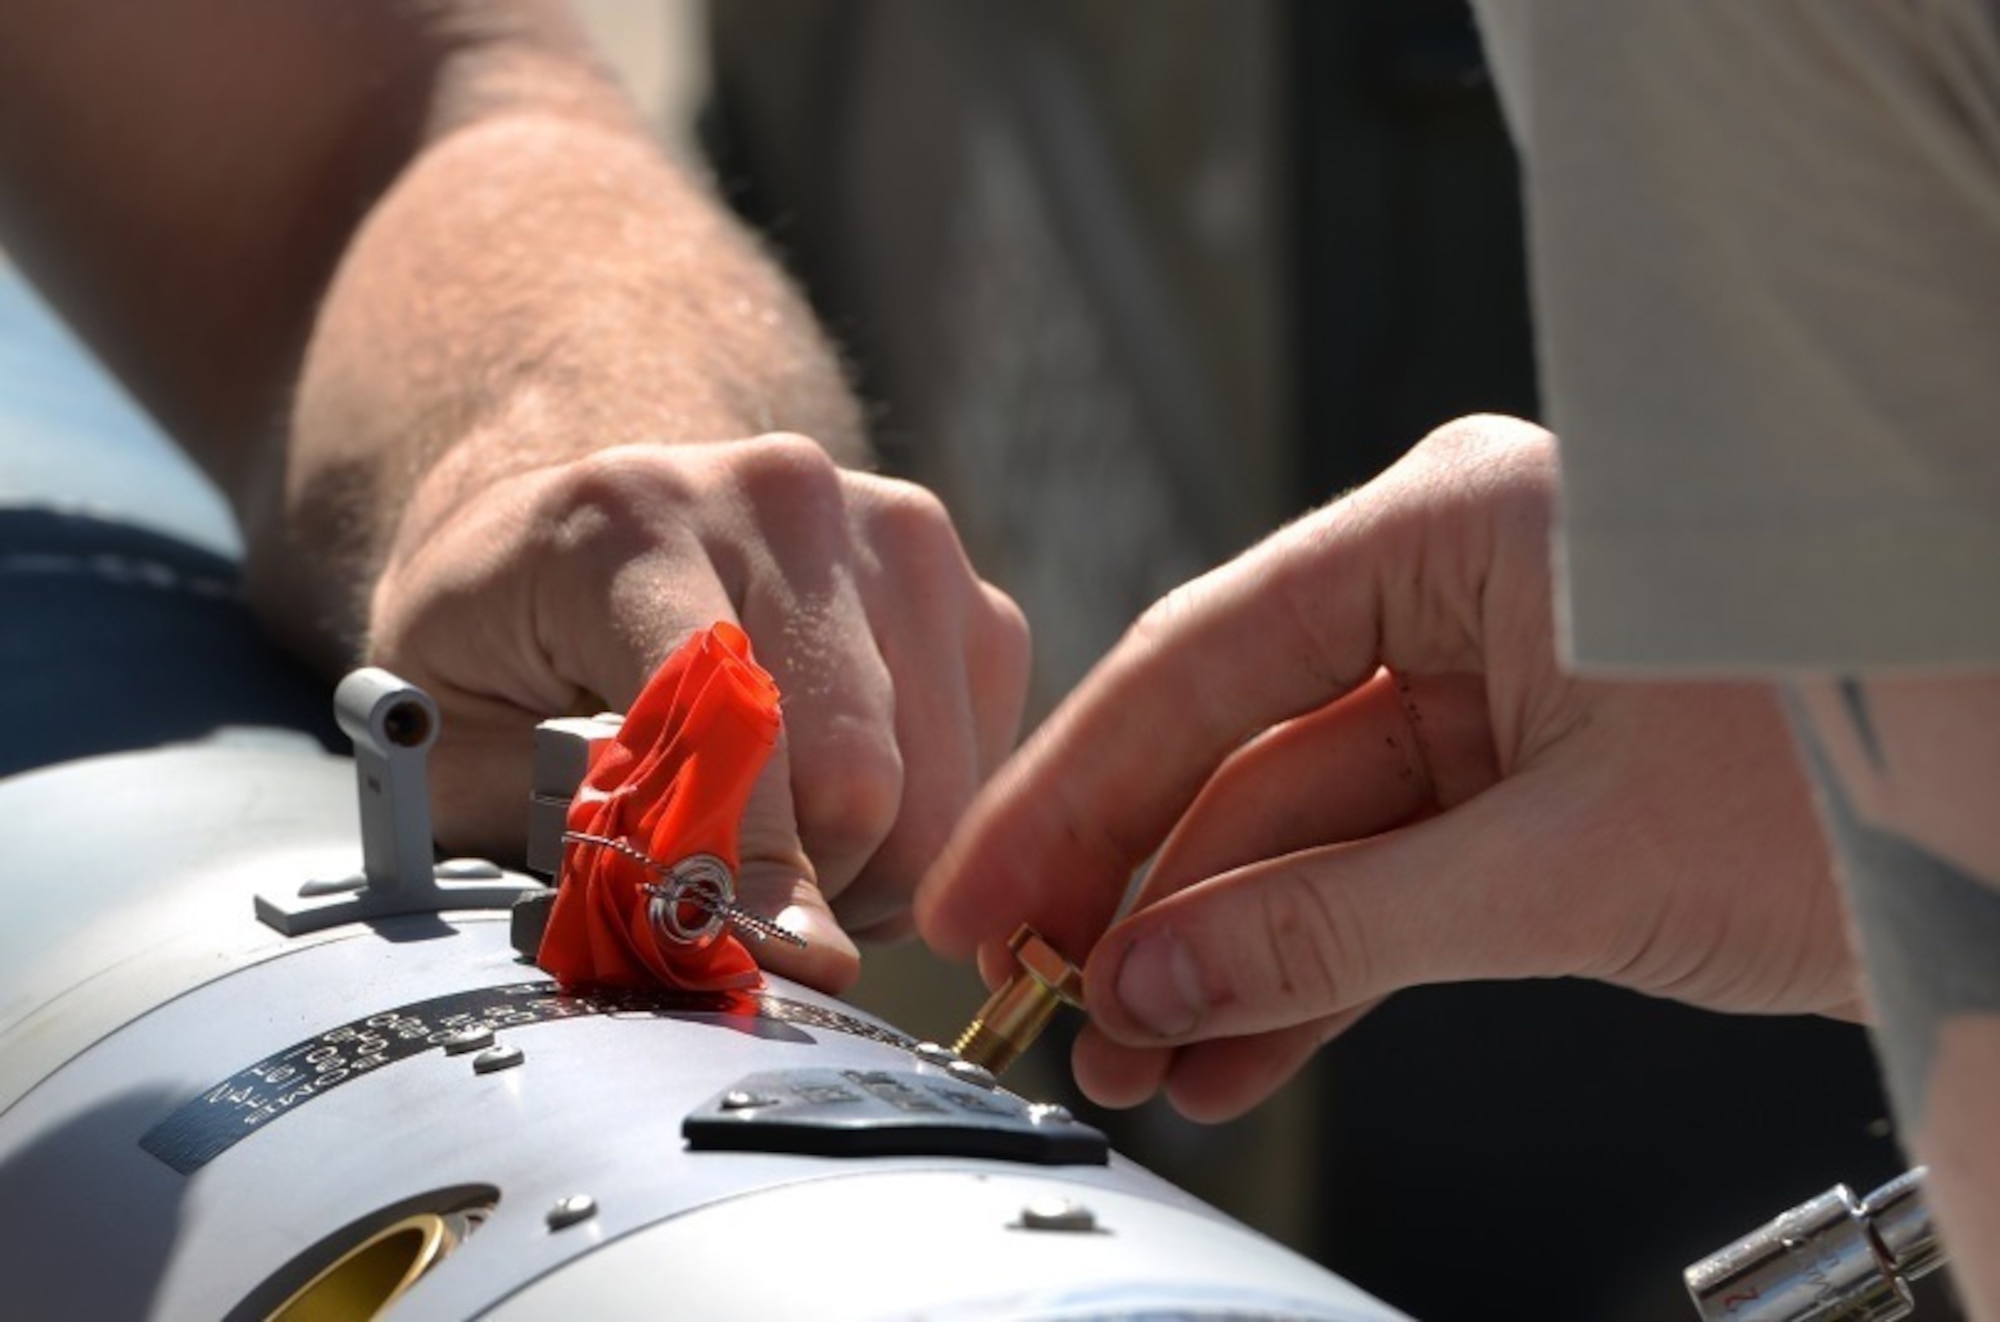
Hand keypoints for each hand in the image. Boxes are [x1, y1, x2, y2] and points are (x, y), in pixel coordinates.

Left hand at [369, 433, 1029, 992]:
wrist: (587, 518)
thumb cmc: (506, 635)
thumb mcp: (458, 730)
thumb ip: (558, 830)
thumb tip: (699, 941)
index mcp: (637, 522)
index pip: (728, 717)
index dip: (745, 867)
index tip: (759, 968)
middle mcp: (784, 499)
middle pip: (859, 772)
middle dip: (805, 888)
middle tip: (735, 914)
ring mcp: (895, 532)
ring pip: (939, 788)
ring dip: (871, 870)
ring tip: (780, 857)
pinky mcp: (963, 584)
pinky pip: (986, 766)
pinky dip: (922, 829)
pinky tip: (839, 810)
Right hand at [917, 415, 1855, 1119]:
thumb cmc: (1859, 761)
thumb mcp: (1572, 862)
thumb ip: (1342, 922)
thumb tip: (1155, 978)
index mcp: (1458, 529)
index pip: (1207, 657)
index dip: (1075, 789)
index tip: (984, 889)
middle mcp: (1458, 588)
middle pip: (1239, 748)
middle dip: (1140, 891)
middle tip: (1043, 996)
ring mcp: (1492, 685)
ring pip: (1304, 827)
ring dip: (1218, 949)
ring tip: (1134, 1055)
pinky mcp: (1529, 778)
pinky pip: (1384, 870)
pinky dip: (1314, 964)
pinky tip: (1235, 1048)